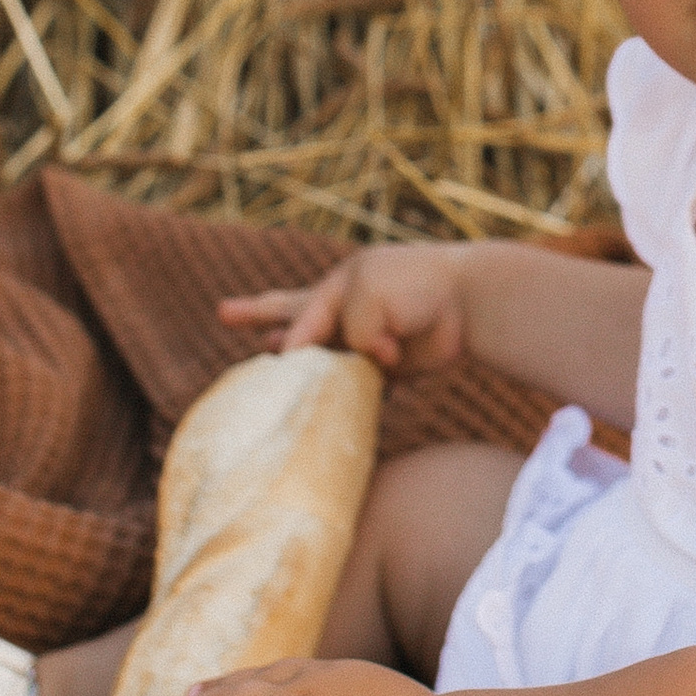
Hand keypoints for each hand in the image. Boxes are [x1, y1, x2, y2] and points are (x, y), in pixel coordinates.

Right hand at [218, 244, 475, 374]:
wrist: (472, 300)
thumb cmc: (417, 289)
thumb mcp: (369, 303)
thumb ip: (351, 335)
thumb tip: (365, 367)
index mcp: (339, 287)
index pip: (297, 316)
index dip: (292, 342)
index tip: (285, 359)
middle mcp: (348, 311)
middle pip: (295, 314)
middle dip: (259, 315)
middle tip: (223, 311)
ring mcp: (368, 338)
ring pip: (324, 354)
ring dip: (298, 363)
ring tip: (265, 354)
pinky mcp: (390, 366)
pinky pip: (358, 383)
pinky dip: (342, 394)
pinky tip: (326, 408)